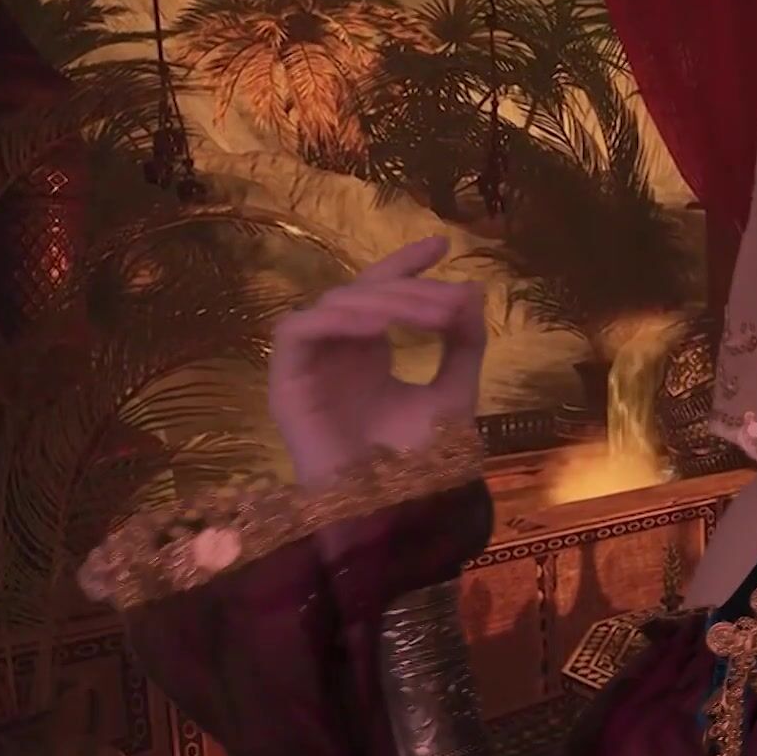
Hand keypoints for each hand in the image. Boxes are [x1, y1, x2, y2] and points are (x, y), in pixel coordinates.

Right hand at [268, 237, 485, 489]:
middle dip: (412, 290)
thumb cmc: (420, 462)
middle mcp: (336, 354)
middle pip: (364, 293)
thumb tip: (473, 291)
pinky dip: (337, 320)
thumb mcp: (454, 392)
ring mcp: (309, 367)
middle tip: (452, 300)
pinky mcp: (283, 383)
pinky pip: (297, 330)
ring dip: (383, 302)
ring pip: (333, 304)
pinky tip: (379, 326)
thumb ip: (464, 344)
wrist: (394, 511)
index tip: (443, 245)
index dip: (405, 265)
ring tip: (428, 314)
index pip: (380, 294)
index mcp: (368, 355)